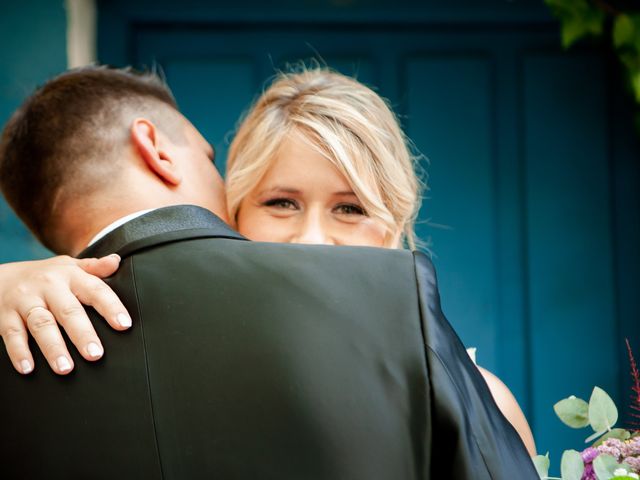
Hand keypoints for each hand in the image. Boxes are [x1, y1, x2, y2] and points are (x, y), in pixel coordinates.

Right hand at [0, 255, 130, 374]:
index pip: (95, 290)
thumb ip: (94, 267)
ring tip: (65, 368)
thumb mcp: (70, 267)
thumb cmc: (45, 275)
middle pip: (68, 311)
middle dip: (82, 334)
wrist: (0, 276)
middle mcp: (48, 286)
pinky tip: (28, 368)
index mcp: (70, 275)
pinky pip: (12, 334)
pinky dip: (19, 352)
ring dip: (53, 347)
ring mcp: (25, 300)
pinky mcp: (5, 315)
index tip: (124, 324)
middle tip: (95, 354)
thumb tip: (117, 261)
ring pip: (41, 324)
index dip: (111, 306)